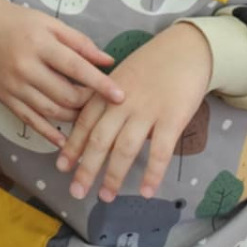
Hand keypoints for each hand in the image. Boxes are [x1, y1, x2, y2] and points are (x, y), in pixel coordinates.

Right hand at [0, 0, 124, 146]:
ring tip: (87, 114)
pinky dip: (49, 134)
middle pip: (65, 95)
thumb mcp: (50, 23)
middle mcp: (25, 67)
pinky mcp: (5, 99)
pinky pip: (31, 121)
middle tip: (101, 102)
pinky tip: (64, 140)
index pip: (75, 67)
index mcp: (39, 44)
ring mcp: (14, 86)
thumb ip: (80, 42)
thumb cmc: (20, 22)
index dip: (100, 83)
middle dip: (88, 102)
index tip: (121, 96)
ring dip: (74, 117)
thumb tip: (108, 62)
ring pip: (51, 112)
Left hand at [56, 22, 212, 203]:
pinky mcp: (172, 118)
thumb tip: (96, 131)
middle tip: (77, 191)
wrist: (185, 49)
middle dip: (86, 167)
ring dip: (114, 175)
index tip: (62, 167)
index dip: (72, 146)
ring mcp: (147, 111)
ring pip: (124, 148)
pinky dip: (152, 173)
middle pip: (99, 139)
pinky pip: (160, 150)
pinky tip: (146, 191)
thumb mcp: (121, 77)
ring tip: (106, 197)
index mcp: (107, 92)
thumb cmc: (151, 65)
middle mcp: (122, 103)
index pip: (85, 122)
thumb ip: (107, 101)